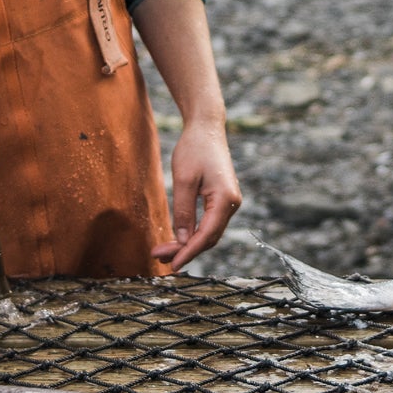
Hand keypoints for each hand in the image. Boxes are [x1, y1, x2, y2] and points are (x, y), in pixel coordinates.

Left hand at [152, 118, 241, 271]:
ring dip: (189, 244)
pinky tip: (178, 238)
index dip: (188, 253)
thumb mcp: (184, 180)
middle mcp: (232, 203)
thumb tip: (183, 242)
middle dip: (185, 250)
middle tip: (159, 257)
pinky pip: (209, 223)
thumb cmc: (194, 149)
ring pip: (210, 232)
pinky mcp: (222, 199)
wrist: (207, 127)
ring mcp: (229, 202)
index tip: (171, 265)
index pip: (207, 235)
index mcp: (226, 199)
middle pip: (209, 237)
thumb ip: (183, 213)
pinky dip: (194, 233)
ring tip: (164, 252)